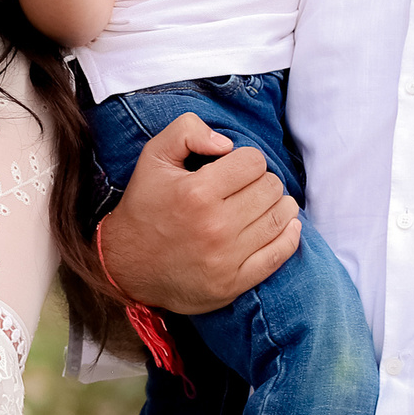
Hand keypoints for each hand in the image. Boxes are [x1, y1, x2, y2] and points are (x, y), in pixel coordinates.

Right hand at [99, 112, 300, 314]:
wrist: (125, 264)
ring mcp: (226, 258)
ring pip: (280, 218)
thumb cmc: (144, 206)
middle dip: (262, 181)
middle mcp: (215, 226)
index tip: (234, 168)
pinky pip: (279, 255)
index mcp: (197, 192)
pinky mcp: (233, 283)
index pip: (254, 162)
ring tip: (263, 203)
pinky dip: (288, 236)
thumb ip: (187, 130)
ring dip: (278, 205)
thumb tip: (227, 143)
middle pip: (271, 188)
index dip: (246, 160)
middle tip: (247, 187)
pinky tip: (285, 225)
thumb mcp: (153, 156)